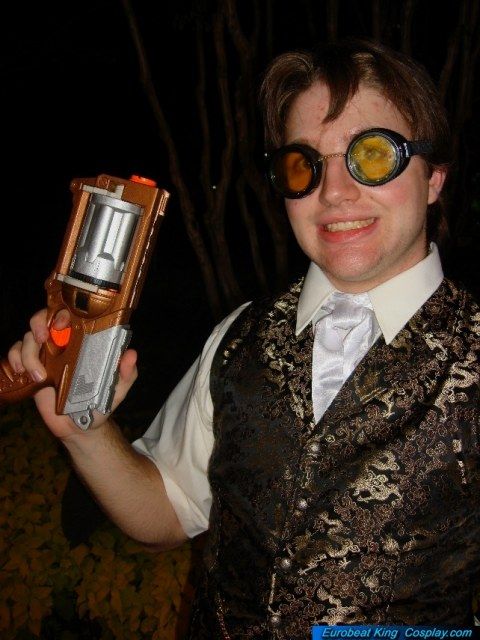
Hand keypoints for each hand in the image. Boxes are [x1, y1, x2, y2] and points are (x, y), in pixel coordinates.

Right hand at [7, 308, 137, 440]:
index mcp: (83, 343)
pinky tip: (22, 372)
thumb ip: (126, 372)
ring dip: (28, 353)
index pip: (70, 316)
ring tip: (40, 376)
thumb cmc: (101, 403)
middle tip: (43, 338)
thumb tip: (131, 354)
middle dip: (38, 322)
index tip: (61, 323)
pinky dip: (14, 359)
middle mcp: (63, 345)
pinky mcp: (31, 370)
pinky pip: (15, 355)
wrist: (81, 427)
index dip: (62, 312)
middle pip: (43, 320)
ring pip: (27, 338)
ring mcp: (45, 356)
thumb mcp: (118, 388)